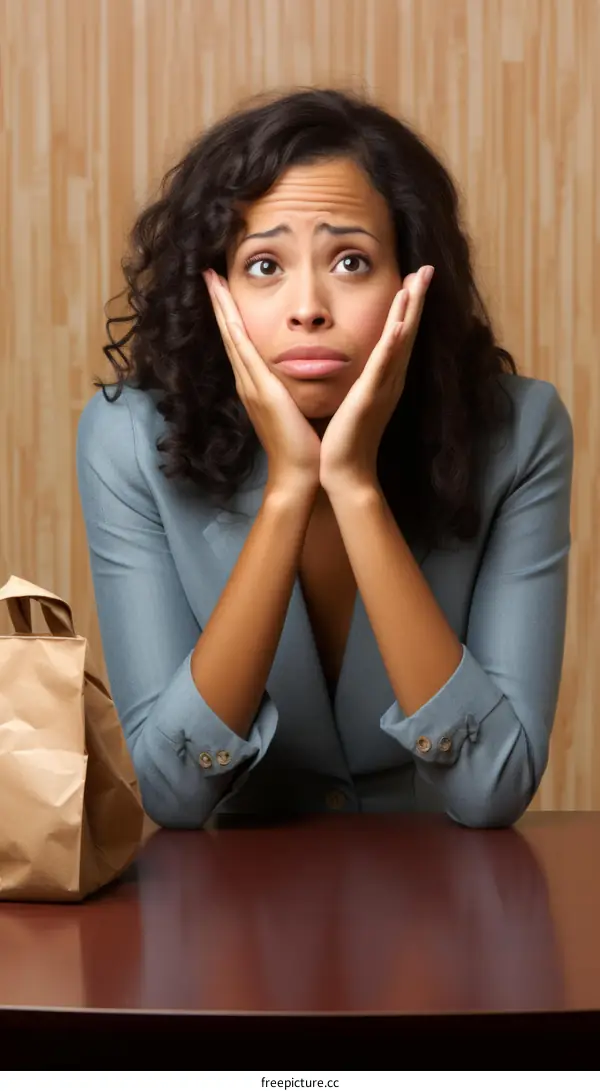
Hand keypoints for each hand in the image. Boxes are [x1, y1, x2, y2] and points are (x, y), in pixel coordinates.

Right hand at [203, 270, 321, 493]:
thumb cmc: (302, 446)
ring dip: (221, 306)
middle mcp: (247, 381)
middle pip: (229, 333)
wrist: (299, 474)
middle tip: (208, 272)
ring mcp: (250, 384)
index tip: (224, 288)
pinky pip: (242, 349)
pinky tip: (225, 306)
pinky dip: (232, 325)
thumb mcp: (295, 408)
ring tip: (211, 278)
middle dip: (219, 302)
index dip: (230, 315)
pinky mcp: (259, 389)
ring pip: (231, 335)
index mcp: (256, 385)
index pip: (240, 342)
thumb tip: (300, 376)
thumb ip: (292, 390)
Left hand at [318, 266, 433, 493]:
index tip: (412, 278)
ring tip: (417, 281)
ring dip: (410, 310)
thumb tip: (355, 365)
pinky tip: (398, 324)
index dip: (408, 306)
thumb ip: (359, 379)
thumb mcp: (354, 399)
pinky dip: (393, 344)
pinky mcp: (370, 396)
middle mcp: (391, 379)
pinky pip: (384, 366)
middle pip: (408, 330)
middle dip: (417, 298)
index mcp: (385, 378)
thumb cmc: (345, 438)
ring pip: (401, 341)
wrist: (345, 470)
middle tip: (426, 268)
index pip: (400, 334)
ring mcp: (383, 386)